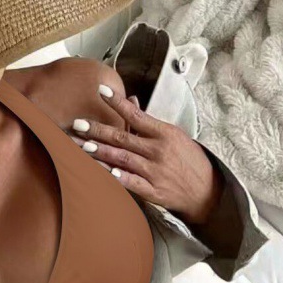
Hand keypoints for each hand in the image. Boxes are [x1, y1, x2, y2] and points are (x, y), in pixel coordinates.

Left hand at [68, 84, 223, 224]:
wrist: (206, 190)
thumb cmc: (188, 160)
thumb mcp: (175, 135)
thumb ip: (150, 123)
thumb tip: (132, 102)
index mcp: (164, 133)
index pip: (137, 114)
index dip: (118, 103)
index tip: (101, 91)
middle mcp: (158, 151)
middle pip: (123, 137)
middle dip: (97, 131)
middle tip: (77, 124)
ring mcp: (154, 172)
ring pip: (122, 159)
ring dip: (100, 152)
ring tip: (80, 146)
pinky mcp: (153, 191)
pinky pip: (132, 183)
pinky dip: (118, 177)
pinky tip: (102, 172)